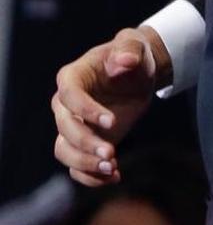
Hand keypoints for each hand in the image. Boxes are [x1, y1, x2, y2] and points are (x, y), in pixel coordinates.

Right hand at [52, 27, 170, 186]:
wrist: (136, 75)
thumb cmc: (132, 56)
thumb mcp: (134, 46)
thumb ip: (128, 50)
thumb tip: (123, 62)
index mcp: (72, 77)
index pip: (69, 96)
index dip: (86, 110)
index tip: (112, 121)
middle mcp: (66, 104)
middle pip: (64, 128)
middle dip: (85, 143)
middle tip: (112, 154)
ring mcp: (74, 125)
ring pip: (64, 150)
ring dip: (84, 164)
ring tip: (112, 170)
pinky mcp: (86, 142)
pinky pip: (77, 164)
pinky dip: (90, 176)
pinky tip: (114, 177)